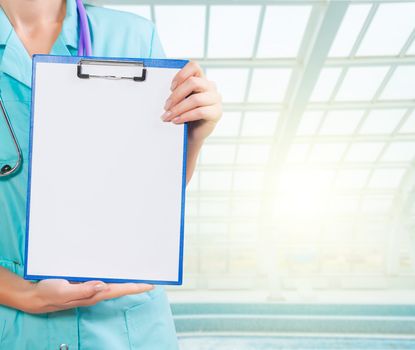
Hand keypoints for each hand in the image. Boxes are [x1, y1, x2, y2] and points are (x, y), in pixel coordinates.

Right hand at [22, 279, 152, 313]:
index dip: (135, 287)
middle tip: (151, 274)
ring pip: (113, 281)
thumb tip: (102, 285)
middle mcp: (95, 291)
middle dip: (135, 281)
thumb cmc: (48, 294)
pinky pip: (103, 277)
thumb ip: (82, 290)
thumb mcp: (63, 292)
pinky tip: (117, 268)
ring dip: (126, 277)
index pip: (119, 290)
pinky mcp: (85, 281)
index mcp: (93, 294)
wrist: (34, 295)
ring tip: (140, 270)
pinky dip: (113, 272)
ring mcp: (90, 286)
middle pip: (120, 286)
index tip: (151, 284)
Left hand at [161, 61, 221, 142]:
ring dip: (178, 108)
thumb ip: (178, 93)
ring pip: (195, 99)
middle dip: (176, 95)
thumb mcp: (181, 100)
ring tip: (168, 116)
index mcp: (201, 80)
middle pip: (193, 82)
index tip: (171, 87)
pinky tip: (177, 120)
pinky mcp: (216, 113)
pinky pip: (200, 112)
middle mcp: (210, 87)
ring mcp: (215, 100)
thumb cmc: (187, 115)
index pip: (194, 66)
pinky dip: (185, 116)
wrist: (193, 133)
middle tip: (166, 106)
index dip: (181, 74)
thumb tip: (166, 94)